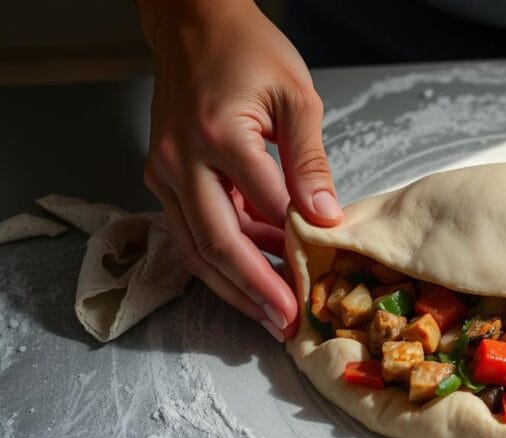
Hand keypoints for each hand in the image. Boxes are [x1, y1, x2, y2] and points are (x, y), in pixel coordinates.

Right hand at [137, 0, 342, 340]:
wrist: (194, 24)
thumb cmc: (249, 52)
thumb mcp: (296, 98)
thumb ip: (310, 161)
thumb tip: (325, 216)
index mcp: (219, 136)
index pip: (264, 205)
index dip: (294, 246)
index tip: (321, 276)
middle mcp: (182, 160)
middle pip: (216, 242)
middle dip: (254, 289)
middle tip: (286, 322)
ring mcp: (165, 172)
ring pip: (195, 247)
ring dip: (234, 285)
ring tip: (269, 315)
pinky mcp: (164, 178)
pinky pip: (190, 230)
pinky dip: (221, 257)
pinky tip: (254, 276)